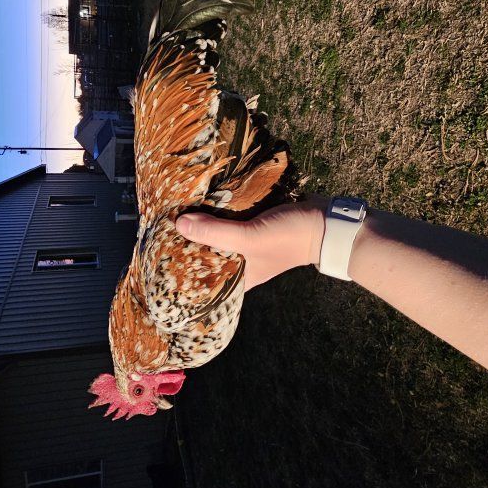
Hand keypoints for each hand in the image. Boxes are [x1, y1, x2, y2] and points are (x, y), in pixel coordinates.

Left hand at [175, 198, 325, 289]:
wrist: (326, 221)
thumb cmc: (287, 238)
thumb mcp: (248, 237)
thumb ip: (214, 232)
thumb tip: (179, 224)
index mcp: (240, 278)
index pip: (205, 282)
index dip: (184, 273)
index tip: (161, 259)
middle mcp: (242, 265)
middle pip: (208, 257)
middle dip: (189, 245)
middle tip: (162, 231)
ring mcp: (249, 245)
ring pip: (218, 238)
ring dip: (202, 228)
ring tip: (176, 215)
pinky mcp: (255, 226)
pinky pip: (229, 223)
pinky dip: (217, 216)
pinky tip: (203, 204)